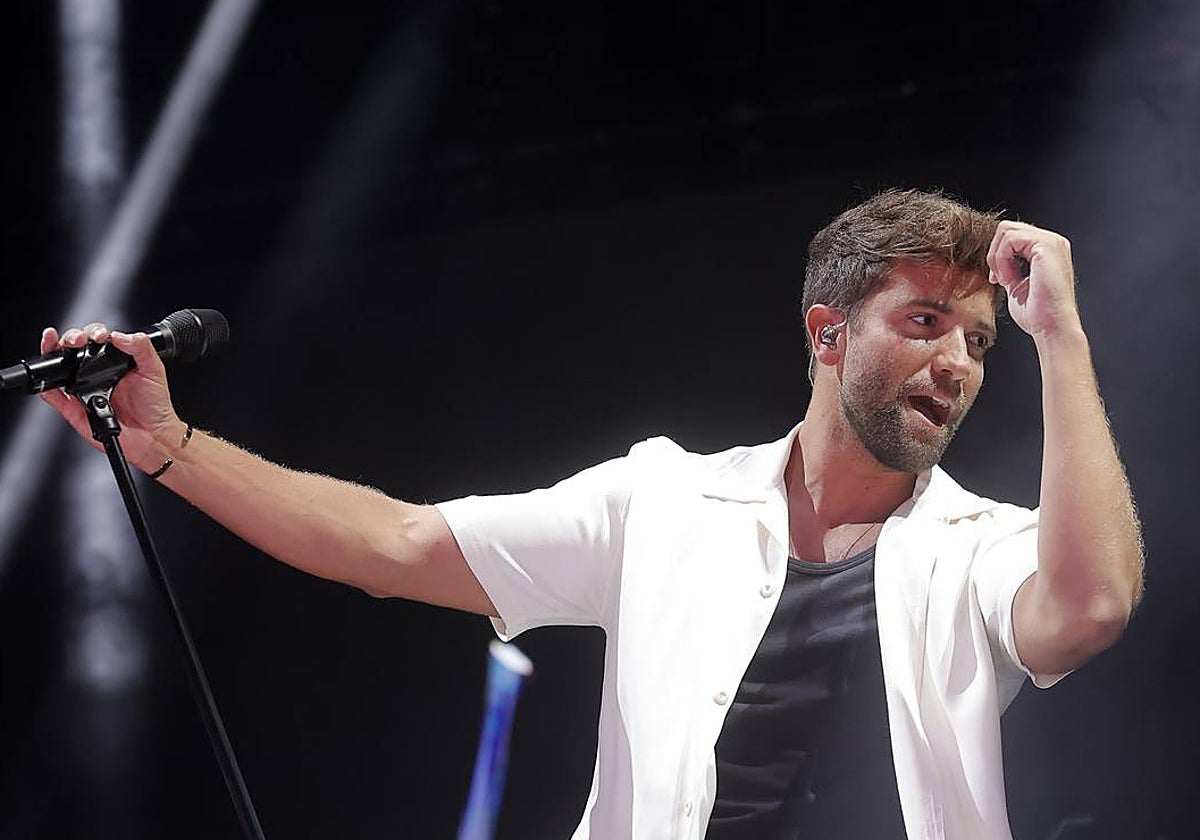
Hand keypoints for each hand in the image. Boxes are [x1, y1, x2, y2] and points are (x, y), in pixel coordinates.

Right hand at [39, 323, 186, 473]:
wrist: (152, 436)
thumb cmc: (155, 405)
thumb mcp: (154, 370)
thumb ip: (141, 348)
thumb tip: (119, 335)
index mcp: (113, 361)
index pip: (96, 338)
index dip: (93, 332)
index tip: (98, 336)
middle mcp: (96, 373)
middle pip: (74, 348)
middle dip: (70, 337)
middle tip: (77, 340)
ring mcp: (84, 390)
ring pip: (60, 368)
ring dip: (53, 353)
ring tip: (55, 345)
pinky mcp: (75, 409)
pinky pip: (55, 397)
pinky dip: (48, 387)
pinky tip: (49, 379)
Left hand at [986, 221, 1081, 339]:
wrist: (1051, 327)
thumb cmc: (1037, 313)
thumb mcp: (1017, 284)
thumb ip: (1009, 267)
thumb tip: (995, 260)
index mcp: (1047, 250)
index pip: (1013, 236)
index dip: (998, 255)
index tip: (996, 279)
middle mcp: (1052, 241)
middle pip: (1008, 228)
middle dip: (994, 253)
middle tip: (997, 278)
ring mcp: (1051, 241)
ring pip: (1006, 230)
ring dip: (997, 256)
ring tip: (1003, 279)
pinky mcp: (1046, 246)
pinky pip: (1010, 239)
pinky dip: (1002, 259)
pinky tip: (1007, 278)